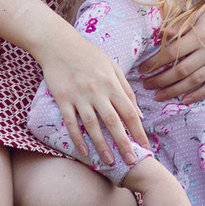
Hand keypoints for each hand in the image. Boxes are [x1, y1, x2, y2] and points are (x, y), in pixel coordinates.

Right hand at [38, 27, 150, 167]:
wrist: (58, 44)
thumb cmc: (88, 54)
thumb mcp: (112, 67)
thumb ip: (127, 90)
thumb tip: (139, 114)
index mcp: (111, 83)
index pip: (129, 112)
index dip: (138, 131)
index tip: (146, 146)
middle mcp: (97, 91)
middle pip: (113, 122)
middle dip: (123, 143)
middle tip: (131, 161)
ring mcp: (79, 96)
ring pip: (92, 126)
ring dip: (101, 145)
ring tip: (109, 161)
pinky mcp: (63, 99)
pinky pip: (71, 123)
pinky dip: (77, 139)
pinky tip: (84, 152)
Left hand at [139, 0, 204, 103]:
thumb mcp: (198, 11)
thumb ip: (180, 24)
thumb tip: (162, 34)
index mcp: (200, 34)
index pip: (172, 52)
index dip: (155, 62)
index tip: (142, 69)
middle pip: (181, 70)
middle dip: (161, 80)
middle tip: (146, 85)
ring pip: (194, 80)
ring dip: (174, 90)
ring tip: (159, 96)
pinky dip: (199, 94)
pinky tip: (185, 100)